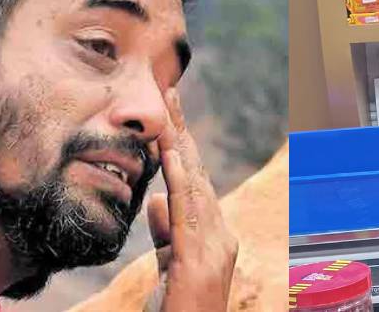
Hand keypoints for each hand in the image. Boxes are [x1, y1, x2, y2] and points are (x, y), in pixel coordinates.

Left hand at [157, 90, 237, 310]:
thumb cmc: (178, 311)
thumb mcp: (167, 266)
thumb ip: (165, 234)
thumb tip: (157, 200)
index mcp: (213, 236)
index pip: (194, 180)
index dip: (182, 144)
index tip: (169, 111)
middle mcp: (221, 236)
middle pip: (197, 173)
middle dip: (183, 130)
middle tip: (170, 90)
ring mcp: (214, 248)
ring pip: (194, 184)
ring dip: (180, 143)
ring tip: (169, 109)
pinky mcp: (199, 261)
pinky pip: (189, 211)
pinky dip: (181, 178)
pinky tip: (173, 153)